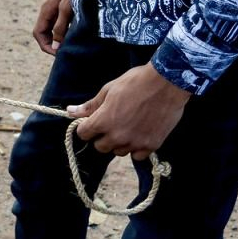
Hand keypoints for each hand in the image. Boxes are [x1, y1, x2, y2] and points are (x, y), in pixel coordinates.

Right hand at [32, 0, 75, 54]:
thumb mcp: (67, 8)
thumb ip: (60, 27)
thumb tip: (55, 46)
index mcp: (46, 10)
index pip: (39, 34)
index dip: (46, 46)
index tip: (59, 53)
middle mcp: (49, 9)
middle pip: (45, 32)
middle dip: (53, 43)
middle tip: (67, 51)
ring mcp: (56, 7)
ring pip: (53, 27)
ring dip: (60, 37)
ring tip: (73, 43)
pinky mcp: (65, 5)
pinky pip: (61, 21)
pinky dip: (67, 30)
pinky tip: (78, 32)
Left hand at [69, 63, 191, 160]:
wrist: (167, 83)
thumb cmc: (135, 82)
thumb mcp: (108, 90)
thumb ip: (90, 106)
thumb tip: (70, 111)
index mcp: (103, 121)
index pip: (83, 134)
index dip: (86, 127)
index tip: (92, 121)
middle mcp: (117, 136)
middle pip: (100, 146)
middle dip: (102, 136)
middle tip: (112, 123)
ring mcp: (135, 142)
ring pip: (119, 151)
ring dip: (119, 142)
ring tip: (128, 126)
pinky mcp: (151, 146)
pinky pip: (137, 156)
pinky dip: (137, 148)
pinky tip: (140, 134)